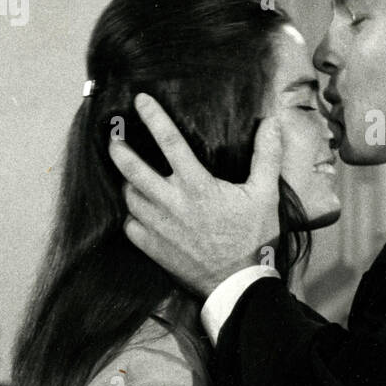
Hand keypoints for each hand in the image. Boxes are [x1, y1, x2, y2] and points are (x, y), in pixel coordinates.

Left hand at [109, 92, 282, 297]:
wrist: (239, 284)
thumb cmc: (253, 238)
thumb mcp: (265, 194)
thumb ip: (266, 156)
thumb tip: (271, 122)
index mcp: (197, 185)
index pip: (169, 141)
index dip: (153, 117)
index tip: (140, 100)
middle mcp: (171, 202)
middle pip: (132, 169)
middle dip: (119, 150)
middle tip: (114, 139)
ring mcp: (158, 227)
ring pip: (129, 196)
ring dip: (126, 182)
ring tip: (128, 174)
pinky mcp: (152, 248)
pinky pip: (130, 225)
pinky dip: (131, 214)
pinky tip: (137, 210)